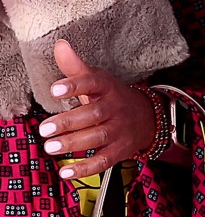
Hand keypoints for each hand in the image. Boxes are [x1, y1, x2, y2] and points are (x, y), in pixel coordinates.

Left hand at [38, 40, 157, 178]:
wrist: (148, 116)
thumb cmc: (113, 97)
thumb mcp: (98, 80)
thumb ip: (76, 67)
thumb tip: (59, 44)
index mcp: (108, 87)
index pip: (93, 83)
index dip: (75, 85)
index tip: (55, 89)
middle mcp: (115, 107)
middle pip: (93, 113)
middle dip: (68, 122)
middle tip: (45, 128)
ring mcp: (119, 129)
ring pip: (97, 136)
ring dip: (73, 143)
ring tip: (50, 147)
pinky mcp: (120, 149)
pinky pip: (104, 160)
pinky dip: (86, 167)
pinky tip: (66, 171)